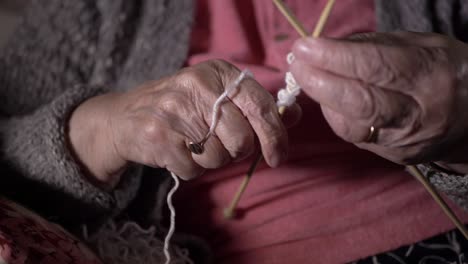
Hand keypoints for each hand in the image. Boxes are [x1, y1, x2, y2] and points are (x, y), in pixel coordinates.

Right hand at [69, 60, 288, 187]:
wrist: (126, 116)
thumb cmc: (182, 108)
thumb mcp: (219, 97)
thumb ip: (257, 106)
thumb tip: (295, 116)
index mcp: (219, 73)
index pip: (261, 107)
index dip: (276, 136)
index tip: (278, 156)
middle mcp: (198, 86)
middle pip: (243, 140)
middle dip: (236, 151)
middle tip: (218, 142)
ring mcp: (176, 110)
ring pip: (219, 158)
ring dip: (210, 160)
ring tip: (192, 143)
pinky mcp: (158, 136)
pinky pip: (194, 170)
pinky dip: (189, 168)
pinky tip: (176, 150)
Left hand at [290, 32, 467, 172]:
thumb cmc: (444, 71)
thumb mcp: (421, 45)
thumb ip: (375, 46)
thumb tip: (327, 48)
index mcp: (431, 76)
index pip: (375, 67)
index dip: (334, 57)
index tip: (304, 47)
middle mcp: (419, 114)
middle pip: (359, 103)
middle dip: (318, 82)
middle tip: (296, 64)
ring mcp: (405, 141)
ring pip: (351, 125)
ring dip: (322, 100)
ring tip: (308, 77)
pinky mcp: (394, 157)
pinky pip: (354, 136)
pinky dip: (335, 115)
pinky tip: (329, 99)